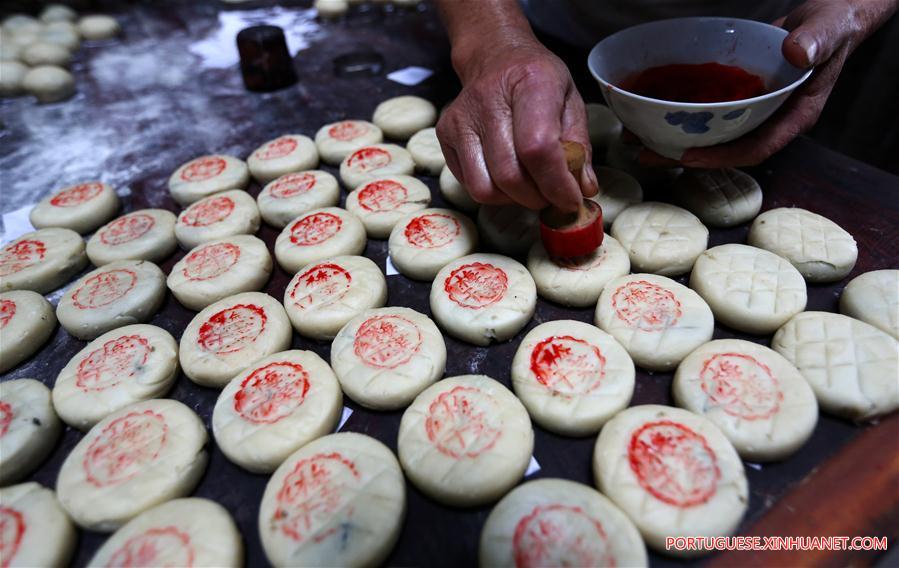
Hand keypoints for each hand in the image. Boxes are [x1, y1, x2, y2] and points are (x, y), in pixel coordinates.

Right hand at [436, 37, 597, 211]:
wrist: (494, 56)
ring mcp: (461, 118)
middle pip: (510, 175)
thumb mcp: (570, 101)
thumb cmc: (537, 80)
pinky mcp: (445, 133)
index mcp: (531, 82)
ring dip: (514, 200)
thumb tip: (583, 189)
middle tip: (552, 196)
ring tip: (530, 188)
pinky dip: (495, 192)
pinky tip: (508, 177)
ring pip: (485, 188)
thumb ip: (580, 146)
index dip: (556, 183)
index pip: (538, 148)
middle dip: (537, 198)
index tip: (571, 200)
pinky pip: (469, 184)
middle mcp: (488, 99)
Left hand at [641, 0, 897, 167]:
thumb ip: (818, 40)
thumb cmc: (834, 25)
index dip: (722, 157)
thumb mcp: (829, 29)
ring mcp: (753, 109)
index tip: (689, 156)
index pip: (757, 148)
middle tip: (647, 156)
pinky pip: (708, 111)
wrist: (830, 17)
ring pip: (712, 133)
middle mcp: (770, 119)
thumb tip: (798, 53)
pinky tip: (651, 111)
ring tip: (636, 141)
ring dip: (675, 139)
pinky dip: (681, 113)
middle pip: (725, 148)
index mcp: (795, 116)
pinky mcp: (738, 95)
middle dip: (685, 156)